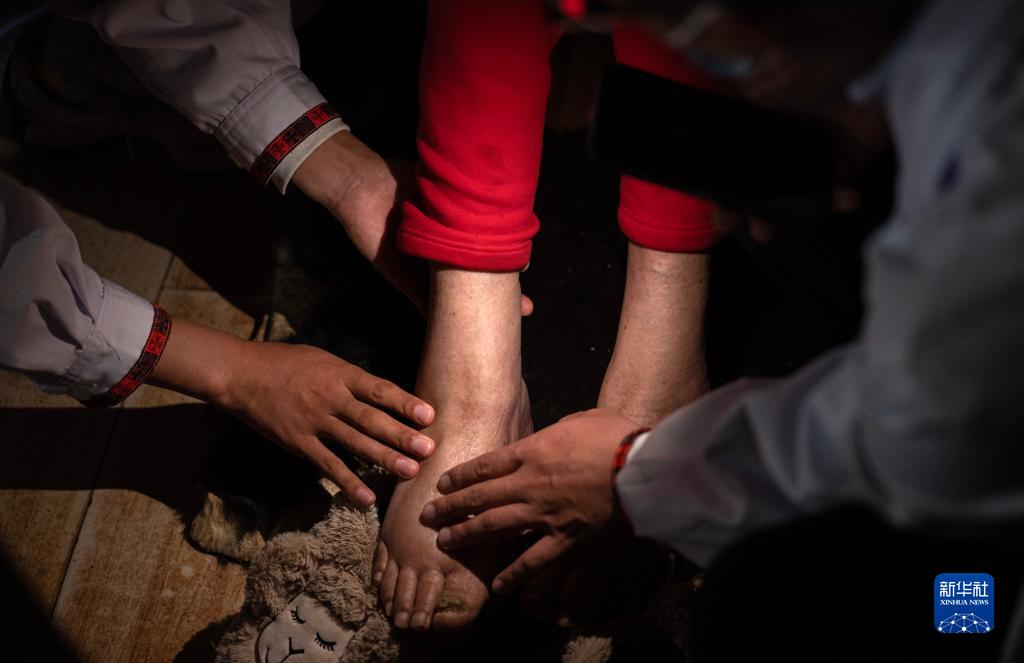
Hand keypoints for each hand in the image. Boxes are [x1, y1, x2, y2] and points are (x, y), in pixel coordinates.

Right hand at [149, 319, 435, 506]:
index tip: (429, 415)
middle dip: (402, 435)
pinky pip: (327, 465)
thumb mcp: (324, 360)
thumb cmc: (286, 363)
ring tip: (410, 472)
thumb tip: (384, 394)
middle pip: (372, 419)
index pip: (379, 389)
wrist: (241, 374)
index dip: (405, 403)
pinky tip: (366, 498)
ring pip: (355, 443)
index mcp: (341, 374)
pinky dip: (347, 482)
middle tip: (429, 449)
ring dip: (384, 459)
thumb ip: (352, 378)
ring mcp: (315, 422)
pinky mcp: (298, 442)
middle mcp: (331, 398)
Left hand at [291, 131, 534, 316]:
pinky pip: (426, 305)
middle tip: (527, 309)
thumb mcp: (444, 191)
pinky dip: (442, 319)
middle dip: (502, 294)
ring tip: (507, 324)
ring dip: (479, 313)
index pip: (487, 253)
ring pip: (457, 299)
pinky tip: (464, 333)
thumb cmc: (405, 183)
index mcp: (454, 234)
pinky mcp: (405, 283)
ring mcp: (425, 272)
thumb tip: (502, 206)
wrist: (363, 190)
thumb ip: (467, 202)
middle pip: (477, 281)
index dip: (508, 264)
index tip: (527, 269)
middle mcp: (443, 255)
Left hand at [419, 408, 640, 592]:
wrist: (642, 468)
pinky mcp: (565, 539)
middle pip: (479, 496)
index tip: (442, 483)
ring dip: (466, 535)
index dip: (461, 476)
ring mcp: (545, 514)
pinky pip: (532, 561)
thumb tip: (557, 432)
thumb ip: (562, 428)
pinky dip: (513, 575)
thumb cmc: (618, 436)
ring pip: (494, 526)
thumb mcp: (584, 418)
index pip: (486, 464)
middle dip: (450, 506)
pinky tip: (498, 585)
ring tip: (445, 542)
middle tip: (428, 515)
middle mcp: (530, 483)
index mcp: (534, 451)